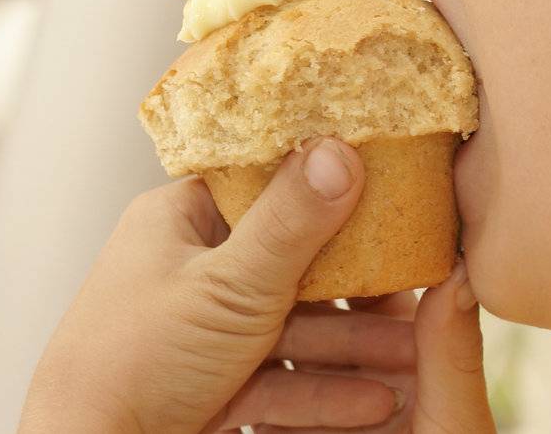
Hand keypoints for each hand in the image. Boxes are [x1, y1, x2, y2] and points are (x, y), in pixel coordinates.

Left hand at [17, 135, 494, 432]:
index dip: (327, 183)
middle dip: (359, 285)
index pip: (265, 181)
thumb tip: (339, 148)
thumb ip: (292, 221)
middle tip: (415, 288)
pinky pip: (278, 379)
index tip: (387, 182)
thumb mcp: (230, 285)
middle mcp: (188, 266)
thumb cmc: (135, 361)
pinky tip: (375, 402)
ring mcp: (199, 330)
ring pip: (292, 328)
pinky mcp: (208, 385)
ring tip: (410, 358)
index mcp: (179, 220)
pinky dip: (323, 392)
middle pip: (291, 262)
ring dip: (352, 347)